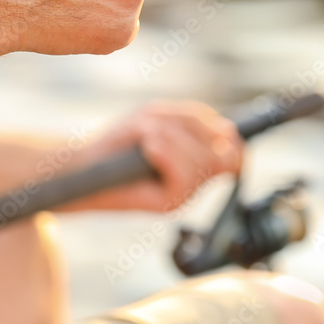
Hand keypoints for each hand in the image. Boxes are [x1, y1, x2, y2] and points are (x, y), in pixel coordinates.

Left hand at [69, 100, 243, 212]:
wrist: (86, 165)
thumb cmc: (120, 140)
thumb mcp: (160, 118)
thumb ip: (194, 120)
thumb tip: (227, 132)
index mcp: (198, 158)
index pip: (237, 152)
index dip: (232, 139)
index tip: (215, 130)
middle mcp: (196, 180)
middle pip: (222, 153)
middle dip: (190, 131)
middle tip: (159, 128)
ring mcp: (184, 194)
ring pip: (202, 161)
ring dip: (171, 138)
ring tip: (147, 139)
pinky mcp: (170, 205)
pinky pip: (183, 174)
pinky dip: (164, 152)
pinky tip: (147, 149)